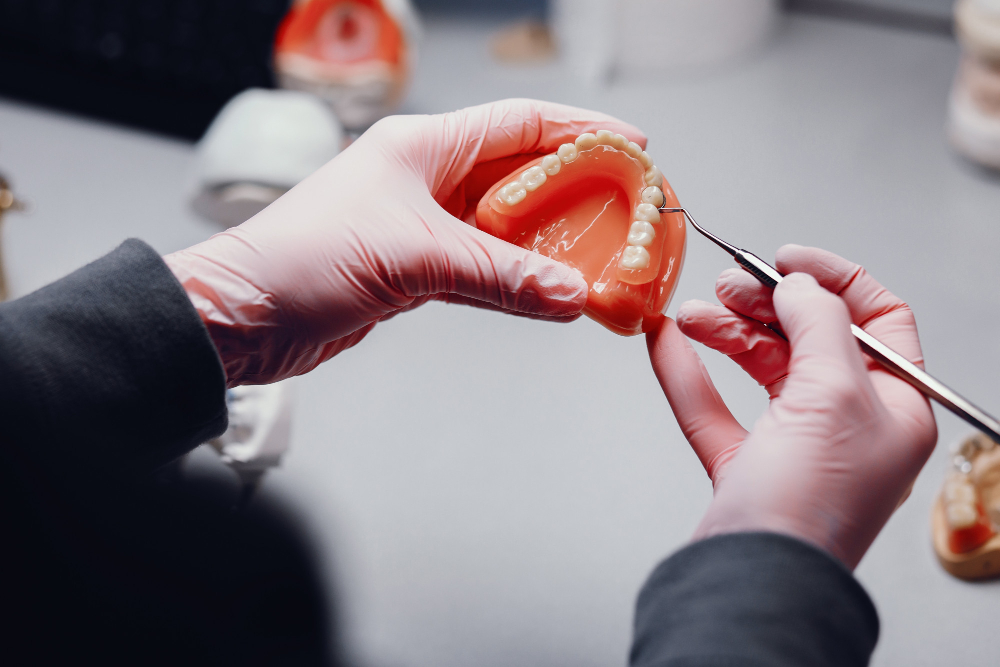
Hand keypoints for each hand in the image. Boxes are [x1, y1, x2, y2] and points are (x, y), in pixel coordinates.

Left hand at [166, 99, 643, 385]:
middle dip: (576, 191)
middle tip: (627, 210)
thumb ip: (498, 276)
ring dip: (550, 244)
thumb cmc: (303, 261)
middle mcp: (426, 178)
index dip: (581, 132)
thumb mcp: (412, 258)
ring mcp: (421, 224)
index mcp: (423, 147)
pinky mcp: (414, 268)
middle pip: (520, 175)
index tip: (632, 147)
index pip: (520, 125)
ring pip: (505, 227)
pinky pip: (482, 269)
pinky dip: (516, 281)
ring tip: (601, 256)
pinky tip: (549, 294)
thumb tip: (570, 294)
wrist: (244, 315)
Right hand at [647, 245, 937, 567]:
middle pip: (808, 338)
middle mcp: (849, 423)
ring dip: (723, 333)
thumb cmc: (810, 505)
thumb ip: (820, 323)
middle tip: (727, 286)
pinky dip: (689, 373)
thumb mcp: (833, 393)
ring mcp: (796, 445)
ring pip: (759, 367)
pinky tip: (666, 343)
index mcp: (894, 407)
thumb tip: (803, 286)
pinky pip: (715, 406)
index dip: (834, 280)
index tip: (784, 259)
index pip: (877, 319)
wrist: (755, 580)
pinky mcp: (747, 466)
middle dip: (765, 305)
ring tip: (691, 316)